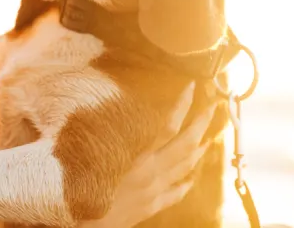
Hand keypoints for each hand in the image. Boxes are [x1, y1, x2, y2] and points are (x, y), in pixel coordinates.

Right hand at [80, 82, 215, 227]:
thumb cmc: (80, 190)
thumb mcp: (86, 156)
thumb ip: (96, 133)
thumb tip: (88, 106)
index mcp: (136, 158)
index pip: (167, 126)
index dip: (182, 105)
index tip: (192, 87)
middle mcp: (150, 173)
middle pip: (185, 145)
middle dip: (201, 124)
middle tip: (213, 107)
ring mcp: (154, 191)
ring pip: (185, 167)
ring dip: (199, 149)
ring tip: (209, 136)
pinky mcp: (151, 206)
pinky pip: (176, 192)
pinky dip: (187, 182)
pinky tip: (192, 177)